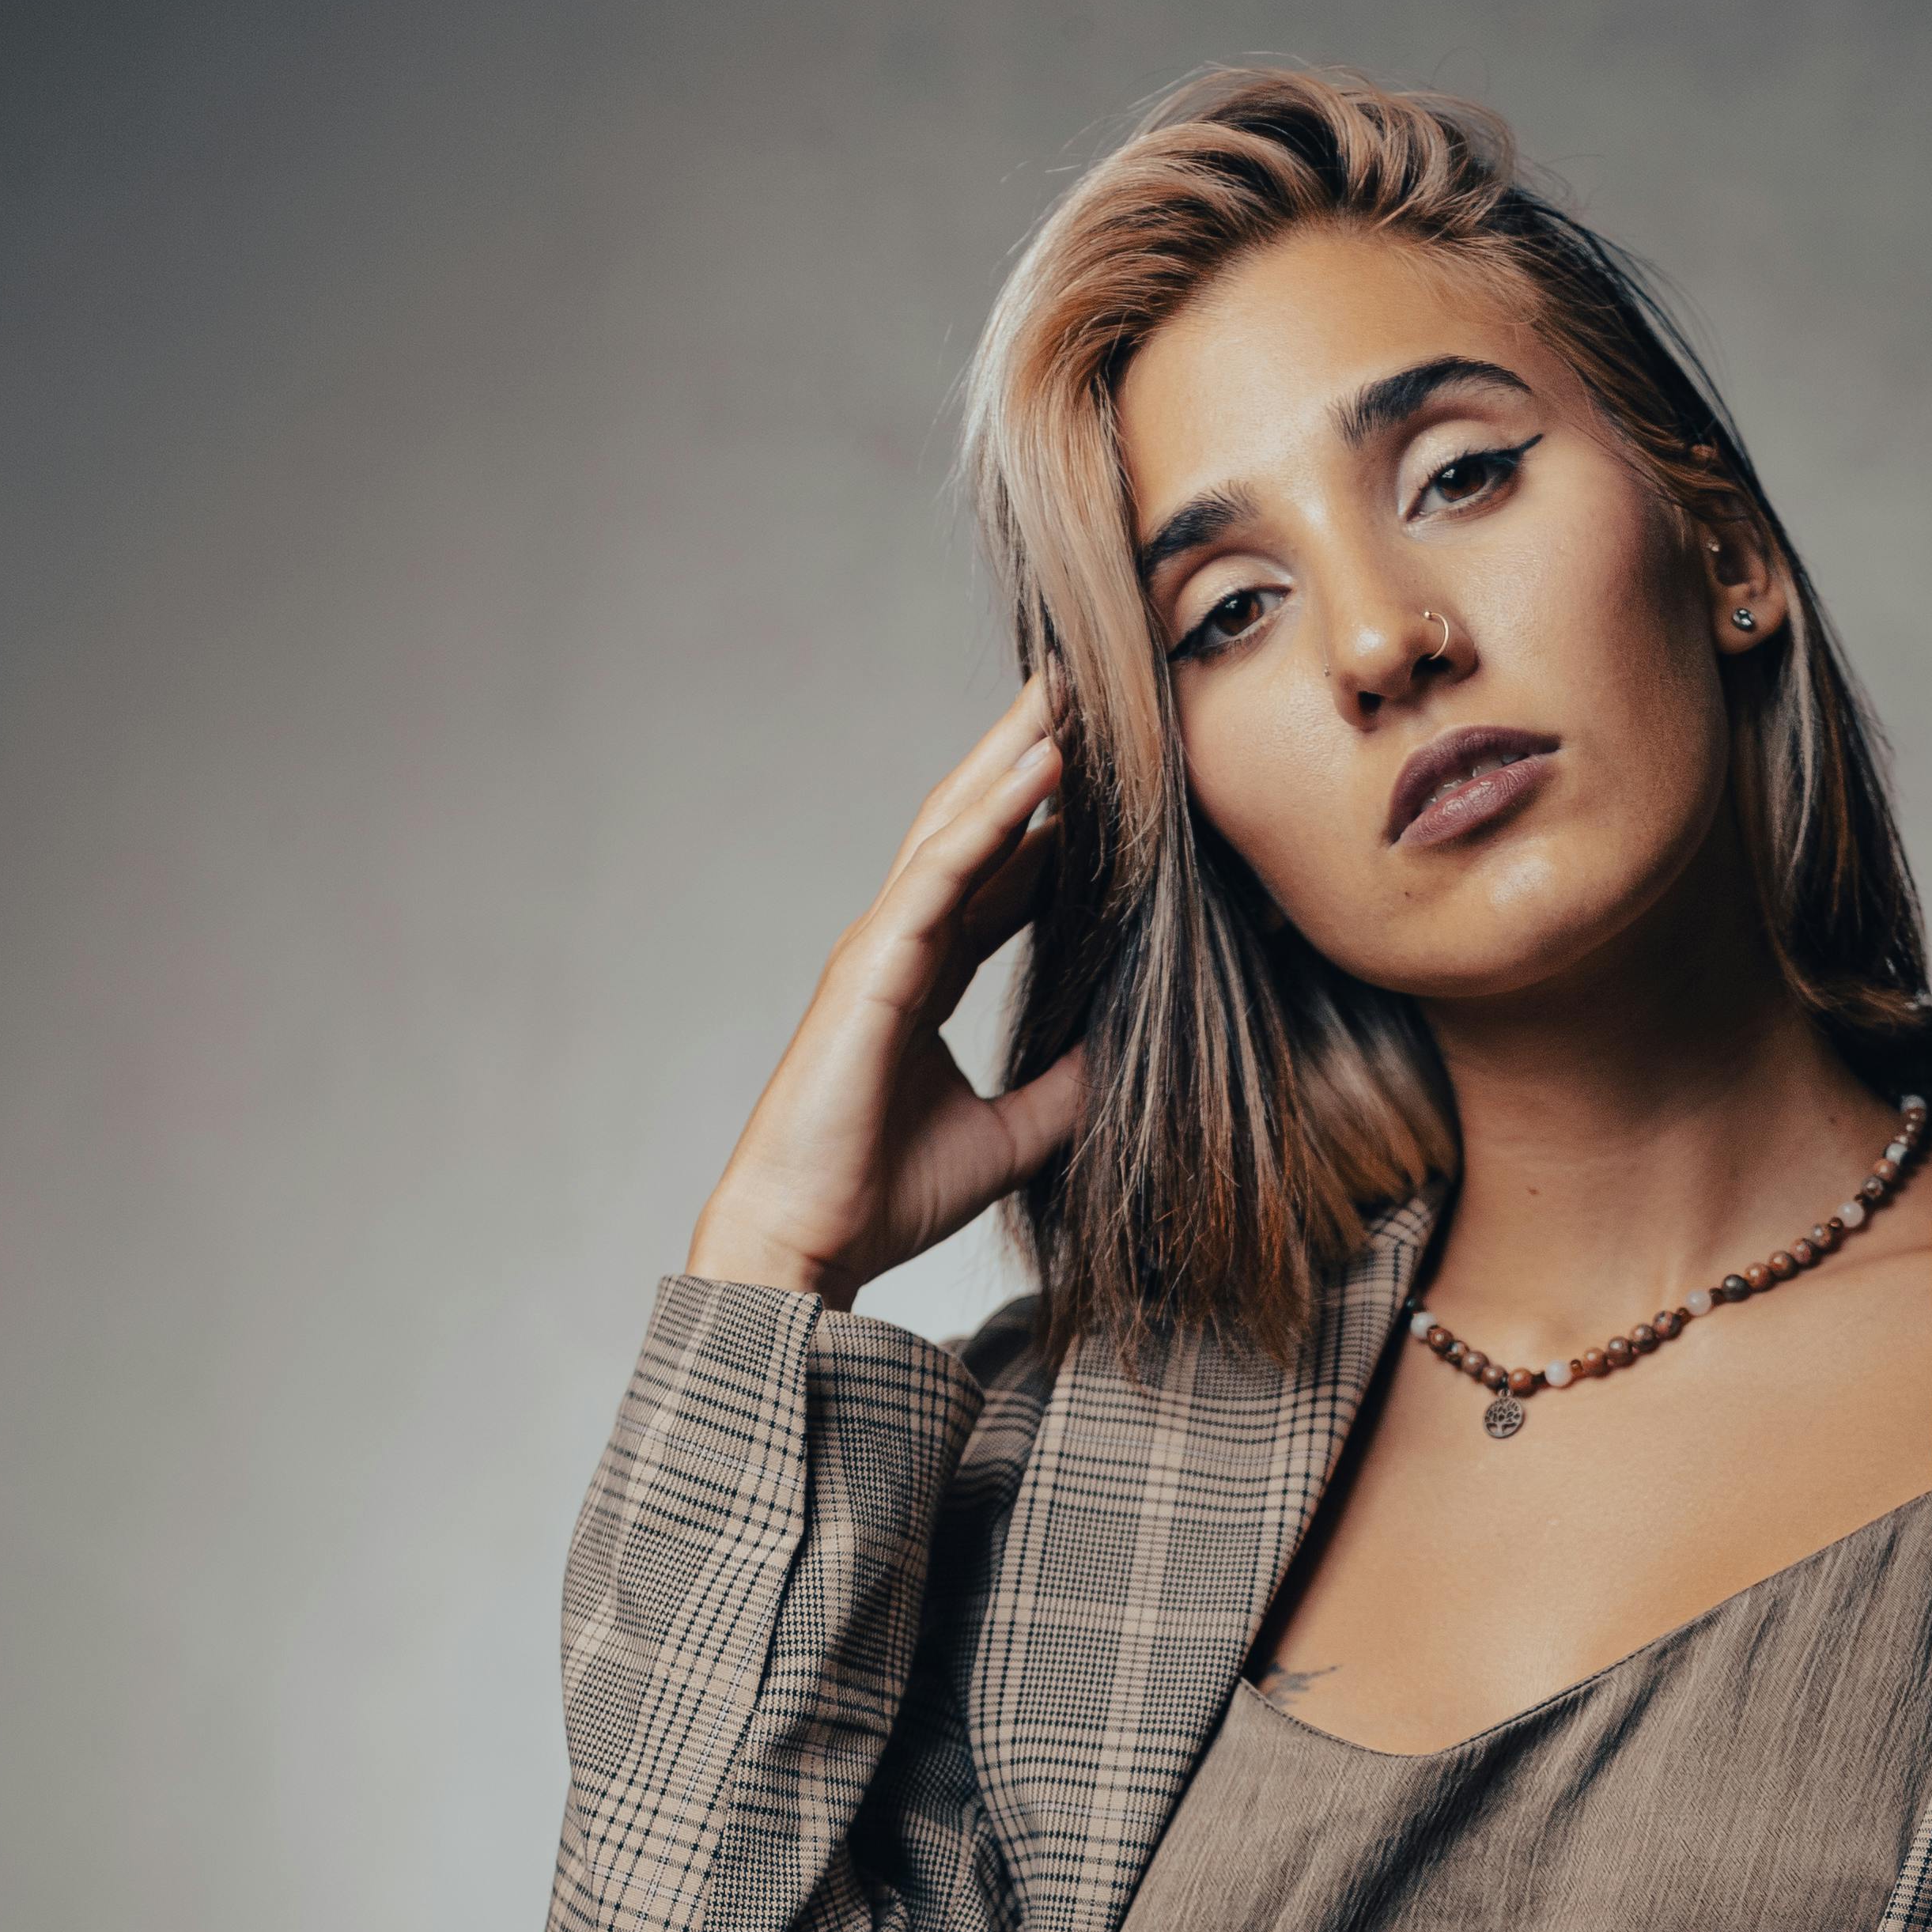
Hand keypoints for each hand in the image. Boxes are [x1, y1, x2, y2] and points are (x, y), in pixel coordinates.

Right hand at [687, 685, 1085, 1301]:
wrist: (805, 1240)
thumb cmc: (882, 1194)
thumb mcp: (1010, 1137)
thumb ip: (1062, 1091)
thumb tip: (1126, 1056)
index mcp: (926, 978)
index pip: (999, 880)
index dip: (1051, 827)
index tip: (1113, 782)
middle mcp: (902, 948)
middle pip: (974, 827)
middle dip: (1027, 755)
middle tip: (1086, 690)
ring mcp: (881, 949)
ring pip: (955, 826)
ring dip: (1013, 755)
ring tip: (1069, 692)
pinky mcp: (872, 968)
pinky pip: (940, 873)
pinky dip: (993, 817)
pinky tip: (1043, 769)